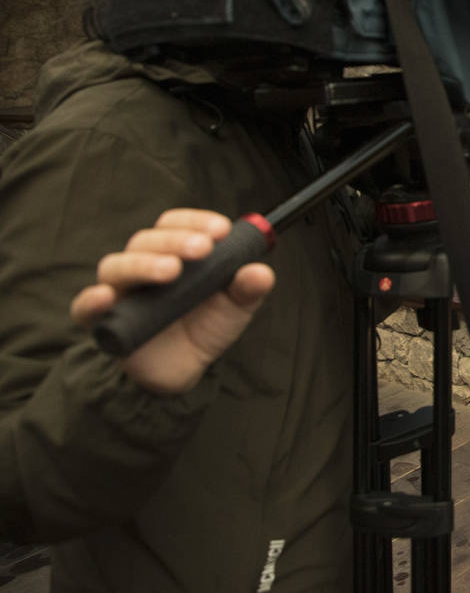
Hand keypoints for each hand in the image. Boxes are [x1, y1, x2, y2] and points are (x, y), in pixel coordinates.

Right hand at [69, 209, 274, 394]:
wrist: (186, 370)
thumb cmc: (207, 326)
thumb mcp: (235, 307)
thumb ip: (247, 288)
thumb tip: (260, 271)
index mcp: (174, 252)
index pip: (176, 224)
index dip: (196, 222)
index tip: (221, 230)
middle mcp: (142, 265)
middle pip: (146, 241)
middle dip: (175, 241)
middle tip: (203, 249)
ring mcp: (120, 292)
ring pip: (117, 266)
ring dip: (143, 264)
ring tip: (171, 271)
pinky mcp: (102, 321)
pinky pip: (84, 307)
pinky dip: (91, 300)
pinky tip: (107, 297)